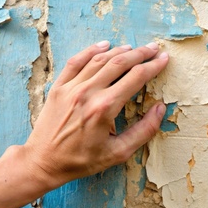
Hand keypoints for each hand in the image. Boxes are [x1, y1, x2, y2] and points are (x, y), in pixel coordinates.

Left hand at [24, 41, 168, 189]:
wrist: (43, 162)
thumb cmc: (81, 160)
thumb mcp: (118, 153)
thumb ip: (144, 131)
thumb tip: (160, 108)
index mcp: (104, 108)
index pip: (136, 77)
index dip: (153, 66)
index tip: (164, 59)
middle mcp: (88, 92)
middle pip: (119, 63)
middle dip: (140, 53)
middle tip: (153, 48)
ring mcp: (70, 87)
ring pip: (99, 59)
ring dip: (119, 51)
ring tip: (134, 48)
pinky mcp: (58, 87)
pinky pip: (76, 61)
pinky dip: (91, 51)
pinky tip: (104, 46)